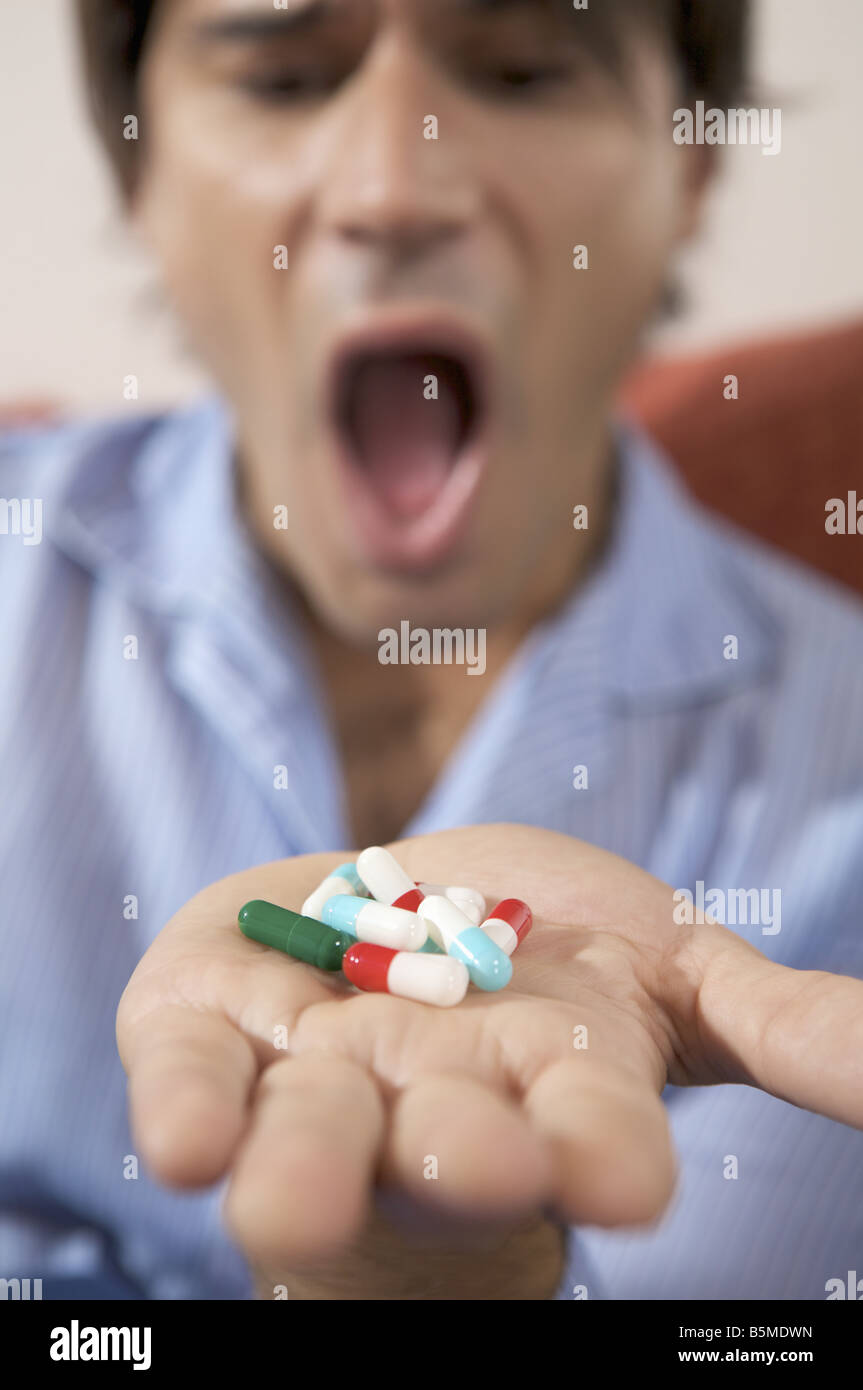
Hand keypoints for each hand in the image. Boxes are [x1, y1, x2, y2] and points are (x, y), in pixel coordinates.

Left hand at [116, 823, 862, 1298]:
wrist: (393, 912)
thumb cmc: (546, 953)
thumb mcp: (669, 970)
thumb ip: (777, 1023)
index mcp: (550, 1090)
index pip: (589, 1131)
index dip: (603, 1147)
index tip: (624, 1176)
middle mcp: (432, 1100)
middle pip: (445, 1145)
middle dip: (460, 1157)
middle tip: (480, 1165)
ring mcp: (316, 1069)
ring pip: (310, 1129)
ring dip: (304, 1163)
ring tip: (285, 1204)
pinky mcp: (213, 1023)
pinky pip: (193, 1074)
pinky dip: (189, 1104)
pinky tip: (184, 1142)